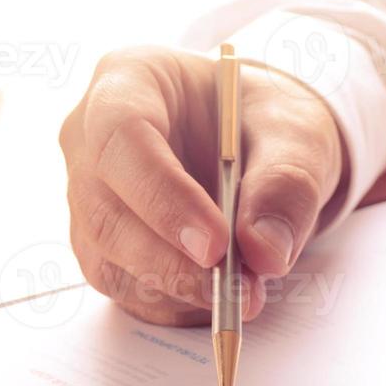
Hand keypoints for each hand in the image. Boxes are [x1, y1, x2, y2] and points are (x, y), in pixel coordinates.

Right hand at [60, 47, 344, 324]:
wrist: (257, 144)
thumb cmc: (264, 121)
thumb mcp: (297, 133)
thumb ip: (287, 184)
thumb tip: (265, 251)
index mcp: (128, 80)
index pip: (122, 137)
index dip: (163, 196)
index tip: (216, 246)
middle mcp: (90, 138)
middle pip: (105, 211)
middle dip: (171, 262)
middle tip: (237, 292)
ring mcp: (89, 196)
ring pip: (108, 259)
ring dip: (176, 291)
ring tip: (244, 296)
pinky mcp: (103, 245)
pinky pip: (125, 288)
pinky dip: (175, 304)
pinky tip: (219, 297)